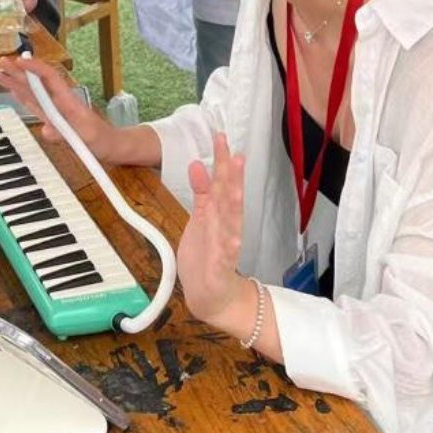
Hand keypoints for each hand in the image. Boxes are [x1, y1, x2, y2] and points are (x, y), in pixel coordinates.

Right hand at [0, 54, 120, 157]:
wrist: (111, 146)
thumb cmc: (102, 140)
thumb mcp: (87, 138)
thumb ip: (66, 134)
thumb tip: (45, 130)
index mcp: (68, 101)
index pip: (50, 78)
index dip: (35, 68)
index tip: (20, 61)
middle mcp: (60, 102)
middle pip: (38, 82)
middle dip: (20, 71)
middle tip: (2, 62)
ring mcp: (56, 109)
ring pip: (33, 92)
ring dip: (17, 82)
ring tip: (0, 74)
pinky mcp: (53, 118)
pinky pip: (35, 105)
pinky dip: (22, 96)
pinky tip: (14, 91)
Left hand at [179, 132, 250, 325]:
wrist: (212, 295)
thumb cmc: (206, 255)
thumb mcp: (201, 218)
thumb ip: (202, 193)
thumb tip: (197, 164)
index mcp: (219, 213)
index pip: (222, 182)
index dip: (221, 161)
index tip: (220, 137)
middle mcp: (225, 226)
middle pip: (229, 198)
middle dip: (232, 177)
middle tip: (234, 154)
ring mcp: (225, 246)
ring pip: (231, 223)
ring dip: (234, 207)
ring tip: (236, 189)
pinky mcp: (221, 268)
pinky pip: (226, 256)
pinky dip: (229, 246)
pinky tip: (233, 237)